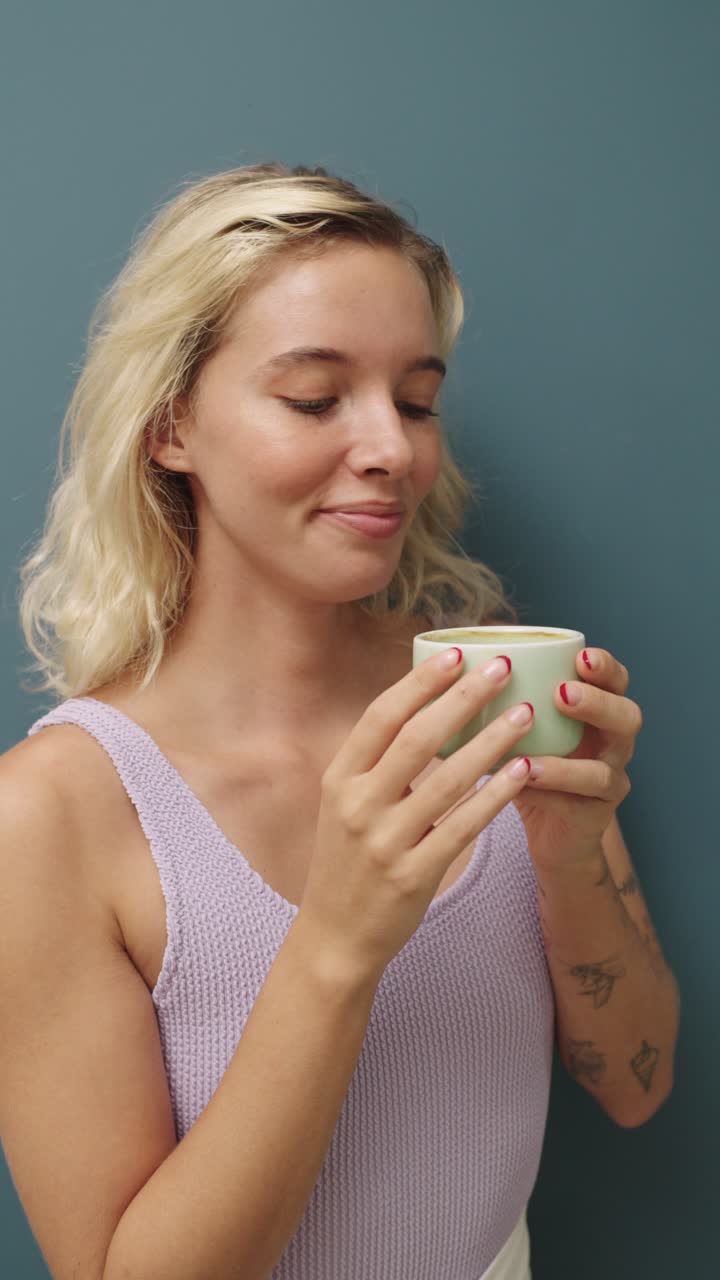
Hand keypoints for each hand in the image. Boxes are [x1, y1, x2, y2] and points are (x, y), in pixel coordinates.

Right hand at [300, 649, 536, 984]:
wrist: (334, 937)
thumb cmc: (347, 861)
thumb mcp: (344, 805)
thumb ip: (376, 762)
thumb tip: (423, 704)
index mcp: (339, 779)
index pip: (381, 716)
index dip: (420, 681)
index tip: (457, 652)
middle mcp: (357, 805)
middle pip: (417, 738)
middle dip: (464, 697)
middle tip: (503, 667)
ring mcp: (385, 842)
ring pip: (447, 779)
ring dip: (491, 741)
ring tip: (525, 712)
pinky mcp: (414, 875)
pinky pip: (463, 826)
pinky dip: (495, 796)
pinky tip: (524, 771)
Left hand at [512, 647, 642, 872]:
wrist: (551, 834)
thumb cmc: (532, 767)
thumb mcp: (524, 730)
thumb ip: (509, 700)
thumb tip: (461, 665)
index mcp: (600, 714)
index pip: (616, 682)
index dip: (605, 668)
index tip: (580, 655)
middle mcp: (614, 746)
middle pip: (626, 719)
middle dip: (598, 703)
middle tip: (563, 693)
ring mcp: (609, 785)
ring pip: (602, 772)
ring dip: (564, 765)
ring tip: (529, 760)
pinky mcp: (594, 820)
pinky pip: (576, 807)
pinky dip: (546, 797)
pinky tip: (520, 789)